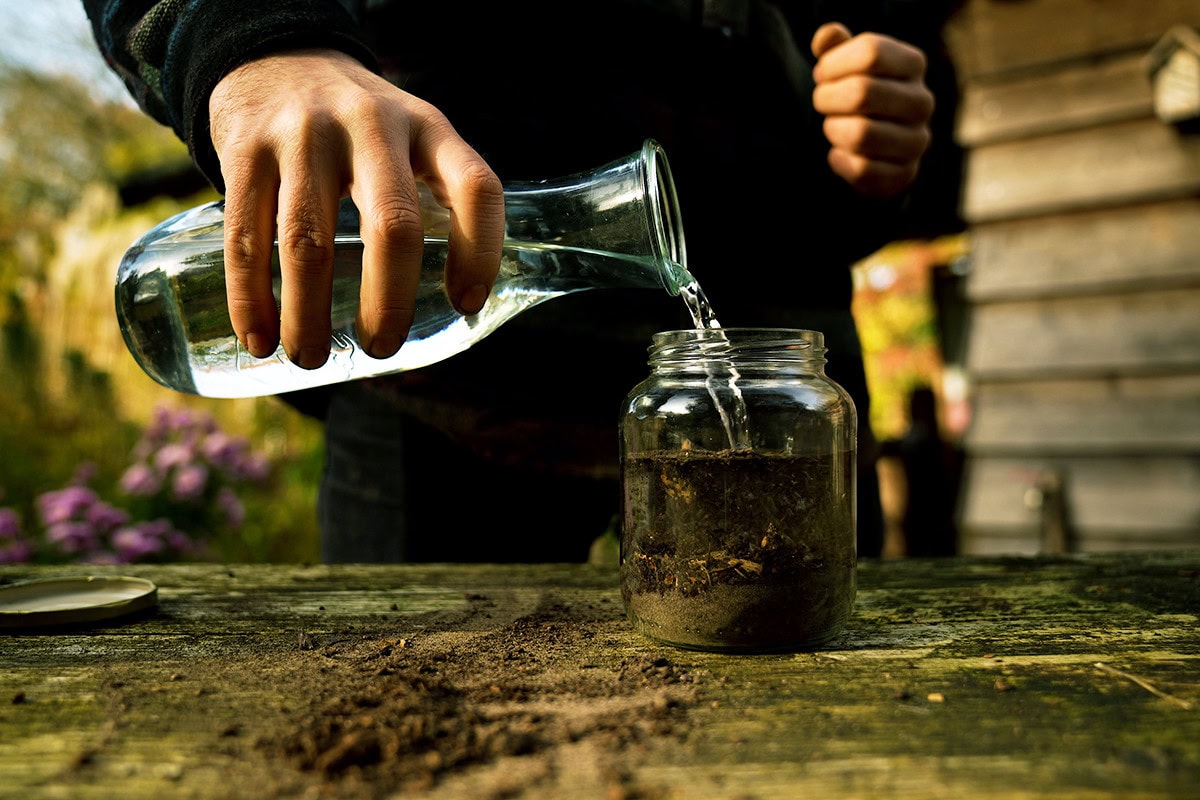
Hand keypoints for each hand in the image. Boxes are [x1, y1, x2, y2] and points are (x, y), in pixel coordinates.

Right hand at [208, 49, 504, 367]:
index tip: (466, 305)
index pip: (475, 186)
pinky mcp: (245, 150)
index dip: (479, 250)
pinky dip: (250, 299)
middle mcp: (370, 125)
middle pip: (392, 225)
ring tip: (312, 358)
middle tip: (381, 348)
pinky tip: (259, 338)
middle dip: (389, 302)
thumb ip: (436, 198)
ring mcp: (303, 136)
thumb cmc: (361, 126)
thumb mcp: (413, 135)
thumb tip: (452, 311)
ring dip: (309, 314)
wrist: (274, 55)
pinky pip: (246, 237)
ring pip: (308, 241)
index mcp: (427, 127)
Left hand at [811, 23, 933, 198]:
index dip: (833, 63)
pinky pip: (863, 170)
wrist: (873, 144)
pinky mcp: (905, 174)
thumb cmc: (855, 94)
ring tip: (831, 126)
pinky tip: (837, 154)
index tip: (821, 73)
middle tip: (821, 101)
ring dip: (833, 130)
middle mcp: (922, 102)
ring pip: (861, 134)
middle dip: (827, 98)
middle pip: (862, 93)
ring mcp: (917, 140)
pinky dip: (839, 161)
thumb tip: (827, 36)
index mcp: (913, 64)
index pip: (870, 53)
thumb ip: (834, 47)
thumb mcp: (844, 65)